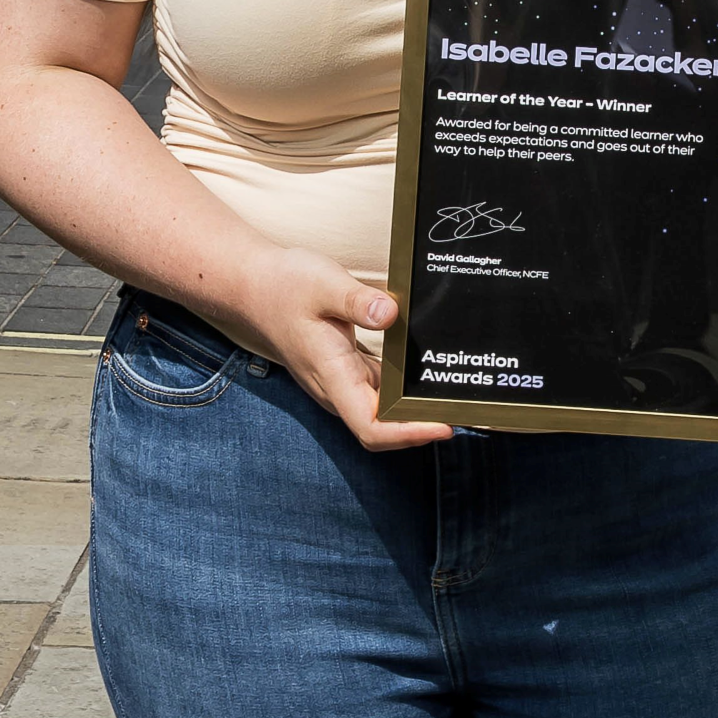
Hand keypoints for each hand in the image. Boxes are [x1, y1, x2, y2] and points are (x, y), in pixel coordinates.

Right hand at [231, 244, 453, 454]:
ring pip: (380, 411)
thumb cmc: (284, 285)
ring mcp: (339, 381)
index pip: (370, 427)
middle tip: (464, 413)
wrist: (253, 286)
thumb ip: (357, 301)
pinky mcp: (343, 369)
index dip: (408, 434)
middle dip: (421, 427)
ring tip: (453, 398)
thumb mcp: (322, 283)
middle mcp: (335, 388)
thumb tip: (391, 315)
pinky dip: (401, 389)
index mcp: (331, 375)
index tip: (444, 425)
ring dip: (412, 410)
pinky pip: (376, 390)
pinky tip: (423, 373)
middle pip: (381, 428)